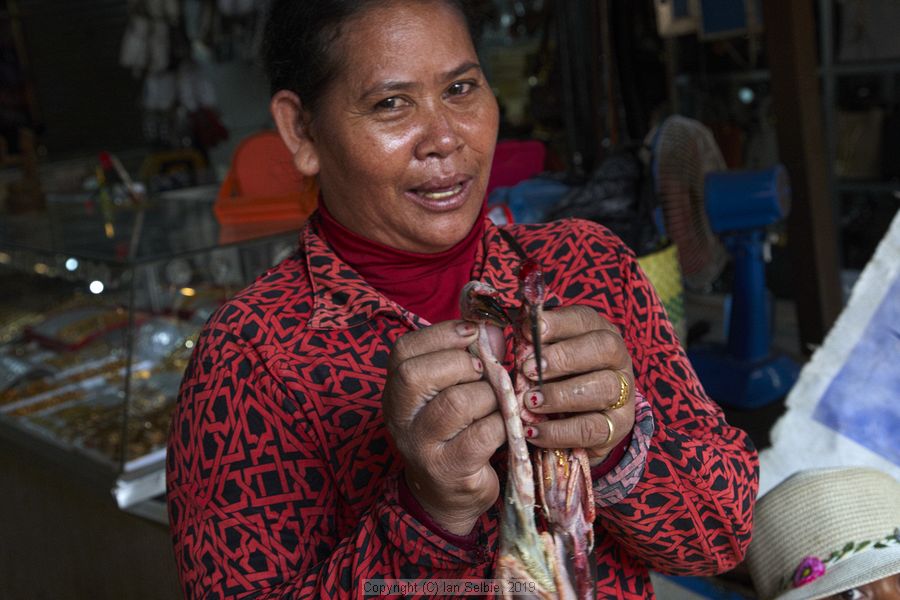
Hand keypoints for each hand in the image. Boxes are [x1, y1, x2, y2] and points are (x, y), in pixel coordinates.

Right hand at [383, 320, 506, 534]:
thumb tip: (493, 330)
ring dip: (489, 396)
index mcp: (396, 393)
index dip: (441, 334)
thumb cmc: (453, 433)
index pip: (404, 352)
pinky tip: (503, 428)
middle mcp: (400, 420)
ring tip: (495, 404)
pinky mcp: (450, 470)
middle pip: (418, 375)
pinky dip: (502, 424)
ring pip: (457, 402)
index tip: (472, 333)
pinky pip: (482, 433)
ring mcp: (422, 447)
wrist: (445, 497)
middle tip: (484, 373)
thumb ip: (466, 358)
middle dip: (462, 364)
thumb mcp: (448, 392)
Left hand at [520, 305, 634, 461]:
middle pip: (603, 348)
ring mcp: (623, 392)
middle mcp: (618, 358)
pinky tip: (534, 431)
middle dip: (563, 357)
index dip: (557, 323)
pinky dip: (560, 431)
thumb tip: (511, 331)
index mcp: (598, 331)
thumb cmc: (553, 379)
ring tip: (531, 402)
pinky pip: (593, 428)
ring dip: (561, 395)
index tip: (529, 330)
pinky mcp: (618, 426)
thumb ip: (530, 345)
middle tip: (528, 369)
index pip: (584, 319)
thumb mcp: (541, 357)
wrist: (575, 423)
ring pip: (603, 388)